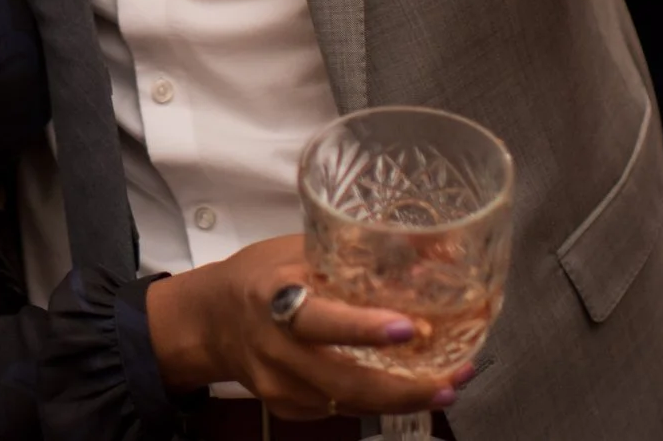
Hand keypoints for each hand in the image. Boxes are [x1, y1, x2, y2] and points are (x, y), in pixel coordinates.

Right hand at [145, 236, 472, 419]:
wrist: (210, 321)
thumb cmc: (259, 276)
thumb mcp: (297, 251)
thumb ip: (352, 260)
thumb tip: (430, 256)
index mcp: (273, 298)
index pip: (319, 319)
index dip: (364, 328)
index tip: (408, 329)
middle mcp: (275, 348)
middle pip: (343, 381)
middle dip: (404, 387)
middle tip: (451, 377)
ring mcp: (279, 385)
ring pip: (348, 404)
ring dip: (402, 400)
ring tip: (446, 386)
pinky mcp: (287, 407)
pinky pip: (339, 411)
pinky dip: (377, 402)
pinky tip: (407, 390)